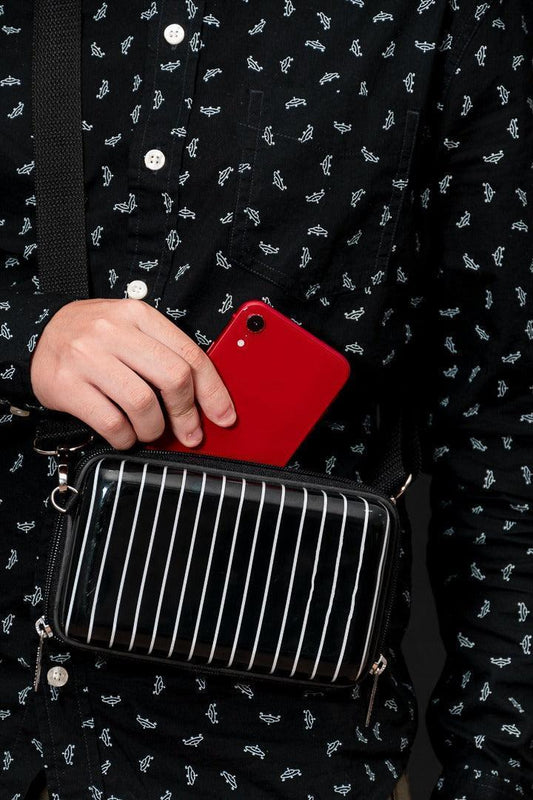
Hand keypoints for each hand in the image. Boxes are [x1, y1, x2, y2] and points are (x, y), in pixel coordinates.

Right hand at [30, 298, 235, 448]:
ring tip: (148, 431)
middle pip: (173, 378)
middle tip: (187, 432)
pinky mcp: (66, 385)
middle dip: (187, 414)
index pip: (190, 354)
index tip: (224, 416)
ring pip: (143, 403)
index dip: (213, 391)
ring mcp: (87, 357)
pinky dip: (125, 437)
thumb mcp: (132, 330)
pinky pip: (111, 422)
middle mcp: (113, 332)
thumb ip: (165, 355)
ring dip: (153, 429)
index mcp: (139, 315)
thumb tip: (205, 400)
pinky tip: (124, 434)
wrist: (41, 333)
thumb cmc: (96, 338)